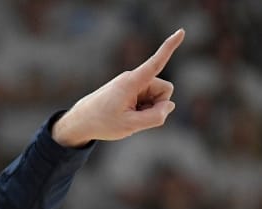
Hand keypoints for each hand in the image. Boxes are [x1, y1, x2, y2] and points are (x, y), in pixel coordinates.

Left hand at [52, 29, 184, 147]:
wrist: (80, 122)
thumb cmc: (102, 123)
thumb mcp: (130, 125)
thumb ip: (155, 117)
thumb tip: (170, 105)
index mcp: (132, 82)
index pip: (156, 63)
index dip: (169, 47)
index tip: (181, 31)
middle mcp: (133, 78)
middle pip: (164, 90)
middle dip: (158, 105)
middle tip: (135, 117)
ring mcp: (133, 83)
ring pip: (157, 97)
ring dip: (148, 109)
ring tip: (127, 116)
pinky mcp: (131, 89)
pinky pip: (148, 100)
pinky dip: (142, 110)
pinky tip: (126, 114)